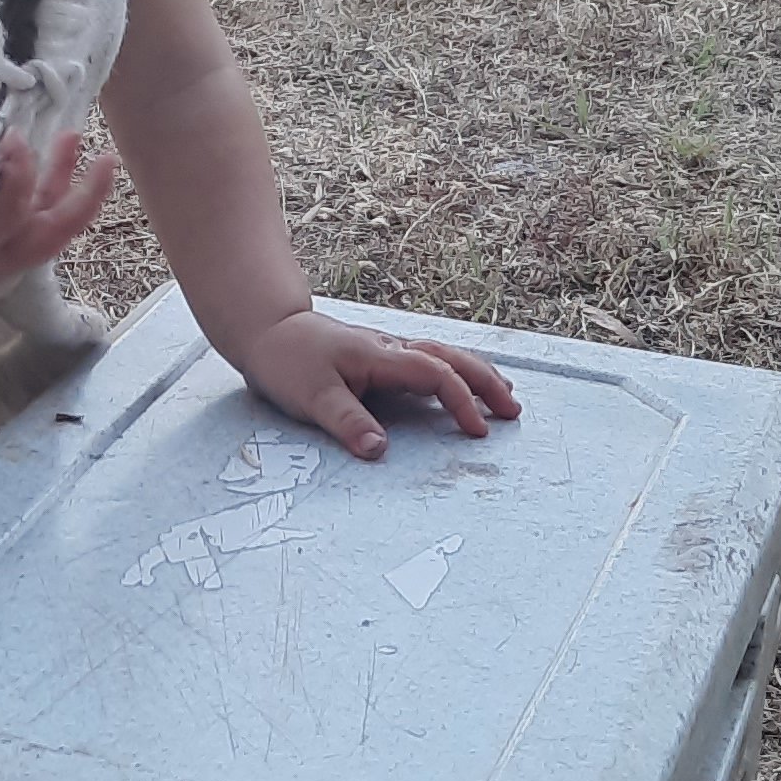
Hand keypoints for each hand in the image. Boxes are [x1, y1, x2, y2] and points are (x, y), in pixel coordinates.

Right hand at [0, 127, 118, 327]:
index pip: (2, 215)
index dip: (14, 171)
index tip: (6, 134)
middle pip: (50, 237)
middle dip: (82, 199)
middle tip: (105, 158)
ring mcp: (2, 270)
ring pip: (49, 231)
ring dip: (68, 188)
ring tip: (75, 139)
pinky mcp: (3, 260)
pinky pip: (34, 229)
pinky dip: (47, 195)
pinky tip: (55, 160)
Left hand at [234, 307, 520, 461]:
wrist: (267, 330)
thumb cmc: (287, 360)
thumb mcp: (311, 396)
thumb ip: (347, 422)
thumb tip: (380, 451)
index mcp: (379, 356)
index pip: (434, 375)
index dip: (459, 401)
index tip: (476, 431)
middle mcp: (391, 349)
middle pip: (451, 358)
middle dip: (486, 382)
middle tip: (513, 410)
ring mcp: (388, 350)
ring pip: (445, 355)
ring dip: (477, 373)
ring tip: (504, 396)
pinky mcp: (382, 357)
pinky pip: (430, 361)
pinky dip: (455, 372)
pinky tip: (463, 384)